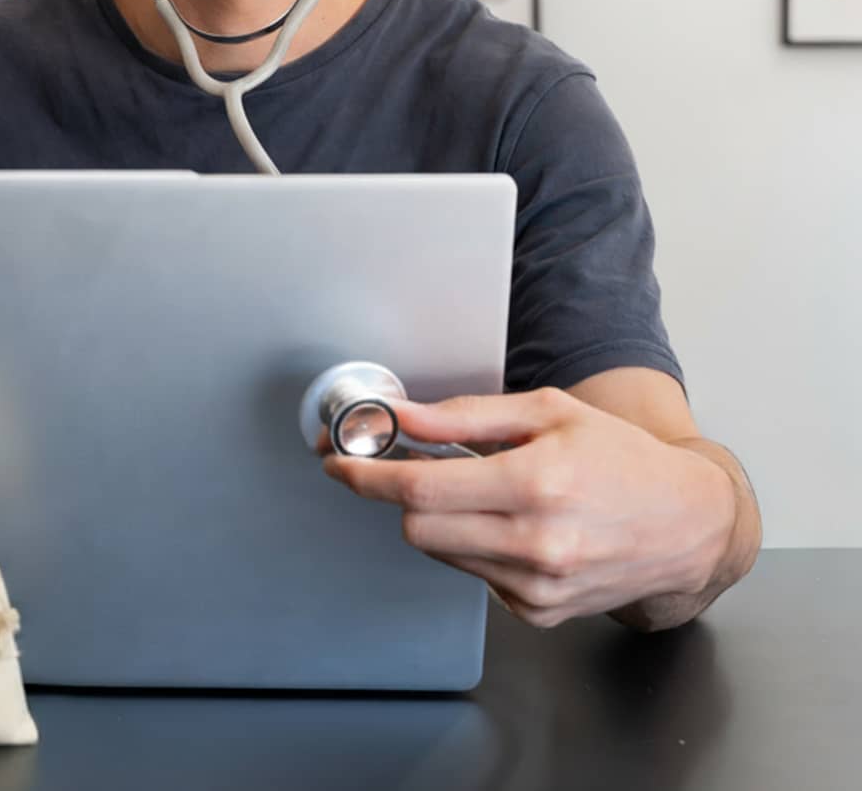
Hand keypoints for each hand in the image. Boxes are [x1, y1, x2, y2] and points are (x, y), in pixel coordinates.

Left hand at [321, 388, 736, 628]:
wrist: (688, 523)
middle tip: (417, 469)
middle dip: (404, 496)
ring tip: (488, 493)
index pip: (418, 489)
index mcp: (536, 484)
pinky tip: (515, 527)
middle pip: (415, 527)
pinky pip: (475, 575)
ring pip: (440, 552)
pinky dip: (477, 548)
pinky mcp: (539, 612)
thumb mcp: (546, 413)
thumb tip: (400, 417)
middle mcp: (537, 542)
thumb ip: (464, 418)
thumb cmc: (622, 458)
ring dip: (444, 520)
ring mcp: (538, 585)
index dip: (365, 475)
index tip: (338, 462)